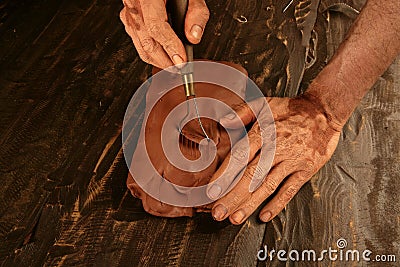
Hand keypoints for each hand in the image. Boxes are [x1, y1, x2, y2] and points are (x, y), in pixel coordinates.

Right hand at [120, 0, 208, 68]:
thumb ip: (196, 11)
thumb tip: (193, 37)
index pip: (156, 27)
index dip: (170, 47)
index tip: (182, 61)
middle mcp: (134, 4)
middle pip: (147, 41)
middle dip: (165, 61)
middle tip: (181, 69)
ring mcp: (128, 12)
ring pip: (140, 45)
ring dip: (158, 60)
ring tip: (174, 66)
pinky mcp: (128, 18)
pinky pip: (137, 40)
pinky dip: (151, 52)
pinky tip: (164, 56)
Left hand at [206, 95, 341, 223]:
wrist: (324, 111)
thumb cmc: (290, 109)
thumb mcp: (264, 104)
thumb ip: (242, 113)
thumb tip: (223, 120)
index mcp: (262, 133)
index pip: (239, 158)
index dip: (225, 176)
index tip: (212, 191)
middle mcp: (275, 149)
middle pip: (250, 176)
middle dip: (232, 197)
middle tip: (218, 213)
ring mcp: (291, 161)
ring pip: (267, 185)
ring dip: (250, 204)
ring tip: (235, 218)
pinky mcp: (305, 169)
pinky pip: (290, 189)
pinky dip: (278, 204)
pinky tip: (264, 215)